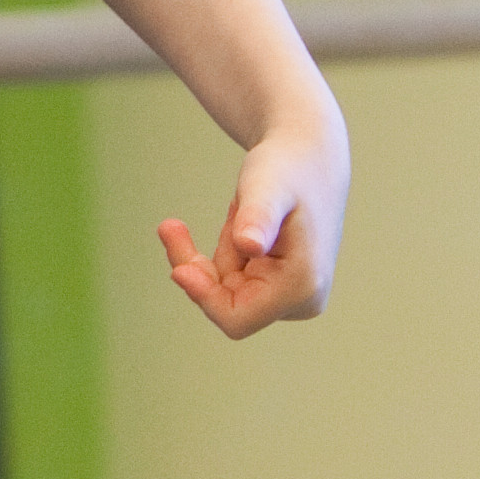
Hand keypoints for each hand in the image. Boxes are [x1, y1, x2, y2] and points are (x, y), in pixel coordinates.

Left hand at [155, 124, 345, 340]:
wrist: (308, 159)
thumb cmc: (287, 168)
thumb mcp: (268, 185)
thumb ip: (259, 216)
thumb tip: (249, 247)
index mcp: (303, 285)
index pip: (237, 318)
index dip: (203, 298)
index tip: (178, 270)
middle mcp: (302, 300)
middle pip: (226, 305)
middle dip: (201, 269)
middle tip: (171, 226)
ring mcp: (291, 297)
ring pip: (226, 293)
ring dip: (216, 254)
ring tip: (237, 208)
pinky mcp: (279, 288)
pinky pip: (232, 282)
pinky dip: (224, 253)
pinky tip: (238, 217)